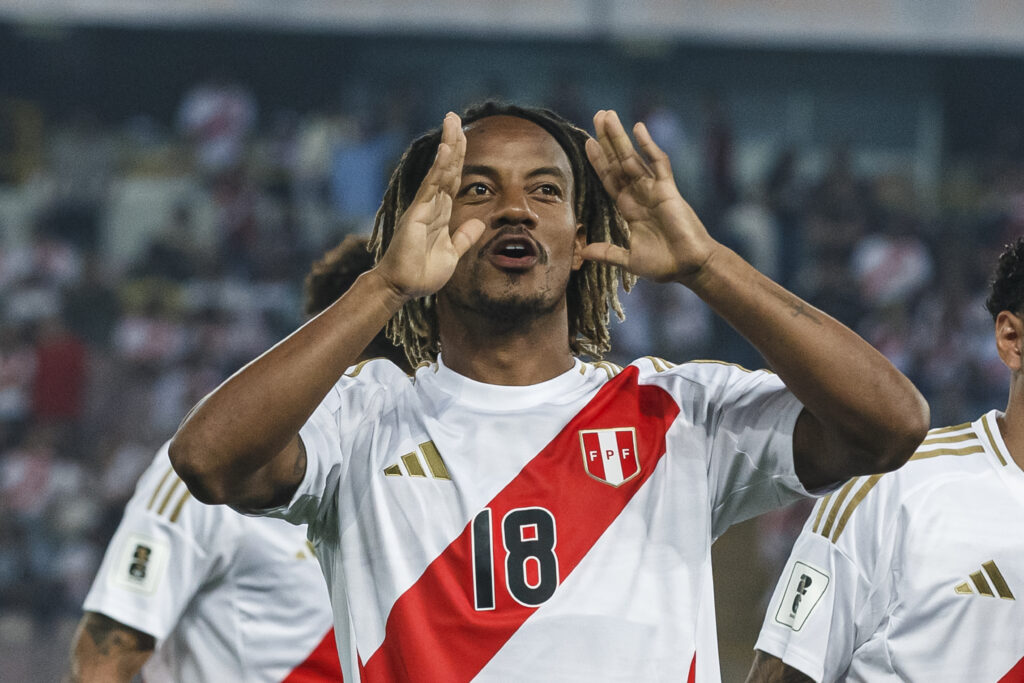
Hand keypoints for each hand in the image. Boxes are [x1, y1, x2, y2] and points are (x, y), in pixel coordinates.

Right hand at [374, 113, 484, 298]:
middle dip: (453, 142)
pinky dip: (439, 166)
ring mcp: (423, 206)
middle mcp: (431, 205)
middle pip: (446, 168)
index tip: (465, 136)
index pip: (453, 179)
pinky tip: (446, 148)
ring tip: (453, 121)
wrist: (402, 287)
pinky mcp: (417, 212)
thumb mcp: (452, 254)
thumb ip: (463, 237)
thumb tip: (478, 222)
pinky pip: (431, 185)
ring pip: (440, 170)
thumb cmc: (422, 273)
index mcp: (440, 213)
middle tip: (456, 116)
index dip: (459, 158)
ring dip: (448, 145)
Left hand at [582, 110, 716, 283]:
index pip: (609, 180)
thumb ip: (608, 253)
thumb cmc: (664, 265)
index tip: (587, 143)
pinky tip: (638, 128)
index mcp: (629, 209)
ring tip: (607, 116)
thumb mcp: (630, 260)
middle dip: (607, 140)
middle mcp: (640, 195)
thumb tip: (584, 252)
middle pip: (618, 162)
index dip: (598, 162)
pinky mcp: (669, 190)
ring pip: (633, 158)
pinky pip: (658, 163)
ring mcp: (654, 190)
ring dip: (619, 137)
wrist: (691, 267)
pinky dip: (648, 145)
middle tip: (597, 115)